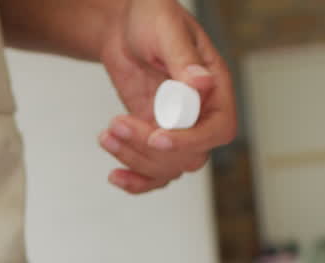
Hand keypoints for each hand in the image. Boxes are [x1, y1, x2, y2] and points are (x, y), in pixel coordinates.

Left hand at [97, 0, 236, 193]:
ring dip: (133, 159)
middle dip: (148, 147)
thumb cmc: (151, 19)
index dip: (190, 140)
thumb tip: (201, 83)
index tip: (157, 137)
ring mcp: (178, 129)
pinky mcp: (154, 137)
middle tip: (116, 124)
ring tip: (106, 135)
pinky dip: (136, 181)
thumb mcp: (167, 31)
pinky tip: (115, 175)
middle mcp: (201, 113)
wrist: (124, 28)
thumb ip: (183, 59)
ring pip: (167, 167)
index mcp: (215, 87)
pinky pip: (154, 172)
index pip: (218, 129)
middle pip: (189, 155)